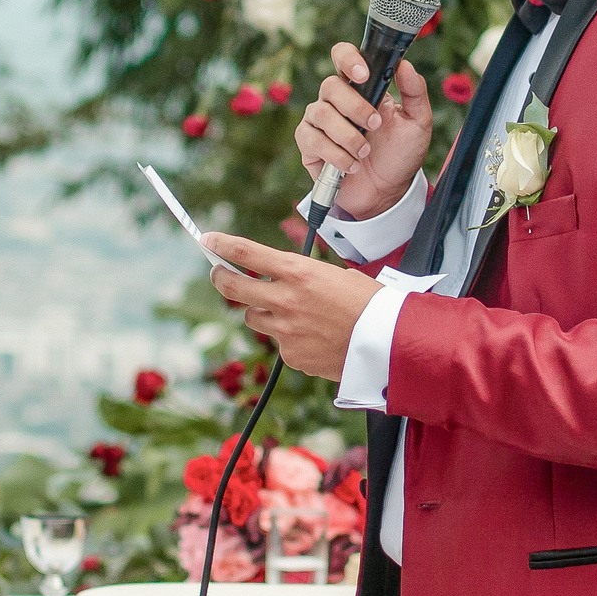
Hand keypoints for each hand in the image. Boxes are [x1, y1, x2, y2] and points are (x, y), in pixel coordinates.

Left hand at [201, 234, 383, 381]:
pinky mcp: (291, 355)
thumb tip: (288, 280)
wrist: (388, 343)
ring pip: (254, 318)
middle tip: (219, 273)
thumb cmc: (370, 305)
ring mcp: (285, 330)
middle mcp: (285, 300)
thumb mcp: (337, 276)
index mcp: (299, 272)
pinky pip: (280, 344)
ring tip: (290, 313)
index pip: (247, 253)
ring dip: (264, 312)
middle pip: (233, 287)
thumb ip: (305, 277)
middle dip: (221, 277)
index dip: (222, 244)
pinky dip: (291, 340)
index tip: (208, 240)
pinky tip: (315, 338)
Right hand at [297, 42, 432, 222]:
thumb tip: (405, 65)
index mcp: (360, 87)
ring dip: (348, 136)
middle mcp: (335, 99)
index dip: (348, 59)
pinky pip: (312, 140)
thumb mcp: (418, 123)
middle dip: (355, 107)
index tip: (363, 75)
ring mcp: (319, 120)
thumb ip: (415, 93)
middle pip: (331, 86)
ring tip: (365, 152)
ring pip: (321, 113)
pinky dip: (336, 155)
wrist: (387, 192)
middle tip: (375, 126)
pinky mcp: (308, 144)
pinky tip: (352, 166)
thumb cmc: (399, 154)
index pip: (343, 56)